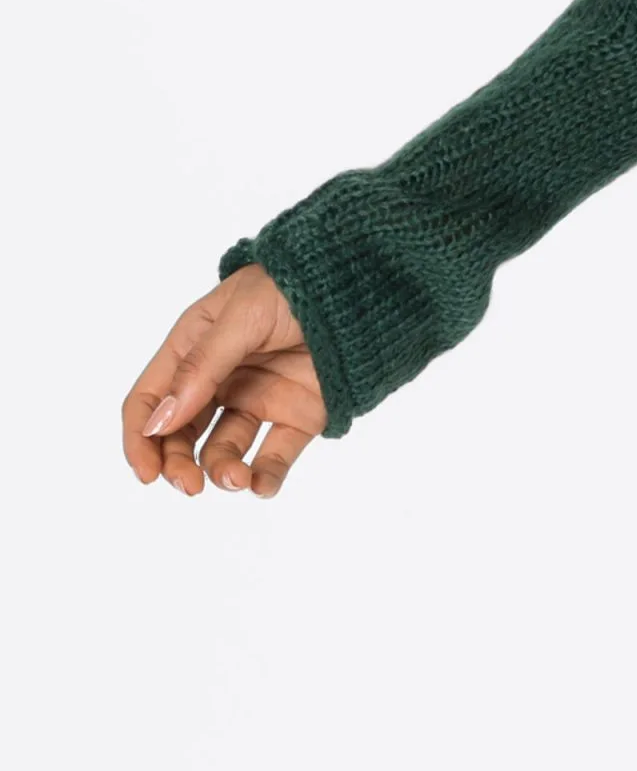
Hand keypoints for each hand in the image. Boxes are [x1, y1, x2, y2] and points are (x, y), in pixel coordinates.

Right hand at [122, 263, 327, 499]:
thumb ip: (202, 367)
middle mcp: (220, 377)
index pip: (151, 399)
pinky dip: (265, 478)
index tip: (147, 473)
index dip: (141, 438)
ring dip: (222, 471)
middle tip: (189, 486)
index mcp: (194, 346)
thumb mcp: (242, 316)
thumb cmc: (294, 284)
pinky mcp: (295, 415)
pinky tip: (262, 484)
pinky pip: (273, 456)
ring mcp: (258, 397)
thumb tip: (160, 421)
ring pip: (223, 450)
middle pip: (180, 434)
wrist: (361, 285)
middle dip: (177, 464)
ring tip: (236, 479)